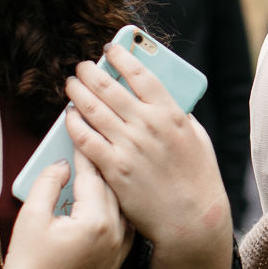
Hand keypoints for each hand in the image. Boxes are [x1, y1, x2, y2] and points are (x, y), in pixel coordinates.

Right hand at [0, 151, 134, 268]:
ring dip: (113, 189)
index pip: (92, 175)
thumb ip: (49, 182)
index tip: (80, 131)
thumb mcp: (32, 217)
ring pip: (123, 208)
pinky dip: (118, 213)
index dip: (84, 151)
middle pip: (112, 188)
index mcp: (96, 220)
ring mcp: (120, 252)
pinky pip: (126, 229)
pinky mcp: (117, 266)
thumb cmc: (27, 265)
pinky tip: (110, 202)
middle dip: (101, 165)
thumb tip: (64, 164)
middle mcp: (115, 235)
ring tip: (103, 170)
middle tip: (93, 143)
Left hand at [63, 47, 233, 268]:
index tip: (110, 49)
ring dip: (78, 94)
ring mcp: (129, 147)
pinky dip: (74, 125)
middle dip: (92, 73)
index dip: (122, 58)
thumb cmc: (198, 179)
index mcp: (171, 114)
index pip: (141, 75)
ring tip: (71, 84)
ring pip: (94, 111)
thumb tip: (160, 101)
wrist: (192, 219)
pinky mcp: (115, 170)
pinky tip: (68, 117)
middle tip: (82, 66)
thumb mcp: (197, 138)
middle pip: (111, 89)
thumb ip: (178, 117)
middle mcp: (148, 126)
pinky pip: (86, 141)